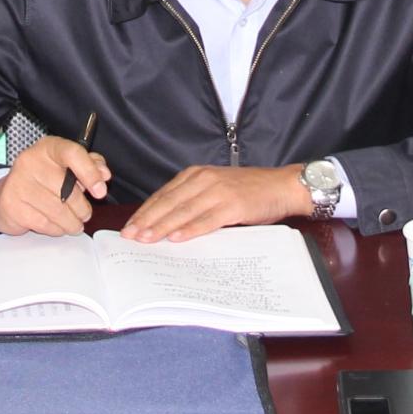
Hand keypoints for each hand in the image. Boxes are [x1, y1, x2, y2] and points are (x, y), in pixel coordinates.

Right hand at [0, 135, 110, 235]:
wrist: (5, 194)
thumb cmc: (43, 178)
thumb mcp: (66, 165)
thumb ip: (90, 165)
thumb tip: (104, 175)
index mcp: (48, 147)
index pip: (72, 153)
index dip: (90, 173)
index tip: (100, 191)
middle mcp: (31, 161)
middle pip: (68, 191)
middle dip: (82, 208)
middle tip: (85, 214)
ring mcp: (18, 183)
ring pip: (57, 211)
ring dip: (71, 223)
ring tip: (74, 224)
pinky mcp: (11, 205)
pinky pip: (44, 224)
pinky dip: (56, 229)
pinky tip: (56, 226)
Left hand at [120, 164, 313, 243]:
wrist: (282, 185)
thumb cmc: (249, 190)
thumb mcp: (216, 188)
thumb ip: (194, 200)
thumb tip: (167, 225)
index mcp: (197, 173)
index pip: (164, 194)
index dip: (145, 211)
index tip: (130, 226)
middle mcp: (204, 179)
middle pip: (169, 202)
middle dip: (147, 220)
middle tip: (130, 236)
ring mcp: (219, 191)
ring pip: (183, 211)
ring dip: (162, 227)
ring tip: (146, 240)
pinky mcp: (233, 204)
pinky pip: (207, 220)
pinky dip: (190, 229)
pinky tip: (177, 239)